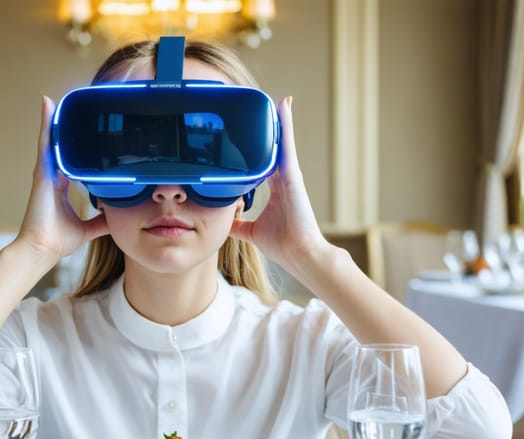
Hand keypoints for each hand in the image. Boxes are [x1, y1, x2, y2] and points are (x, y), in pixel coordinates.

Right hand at [16, 96, 108, 264]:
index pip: (68, 160)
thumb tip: (116, 219)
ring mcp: (44, 173)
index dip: (75, 147)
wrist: (41, 250)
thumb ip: (100, 222)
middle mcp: (51, 177)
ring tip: (58, 98)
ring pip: (50, 140)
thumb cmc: (57, 241)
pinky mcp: (40, 173)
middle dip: (65, 130)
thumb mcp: (87, 229)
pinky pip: (44, 143)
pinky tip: (48, 105)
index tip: (85, 134)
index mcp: (59, 187)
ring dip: (53, 119)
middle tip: (75, 108)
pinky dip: (46, 124)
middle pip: (59, 147)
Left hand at [229, 97, 327, 276]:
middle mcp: (283, 179)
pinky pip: (287, 146)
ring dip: (278, 121)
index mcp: (275, 190)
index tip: (248, 136)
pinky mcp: (294, 176)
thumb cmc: (282, 244)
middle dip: (268, 130)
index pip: (264, 163)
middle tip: (260, 108)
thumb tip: (223, 219)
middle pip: (273, 149)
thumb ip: (237, 223)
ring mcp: (290, 176)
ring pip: (281, 142)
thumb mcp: (251, 231)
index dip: (256, 149)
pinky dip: (285, 126)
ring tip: (274, 100)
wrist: (300, 255)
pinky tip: (283, 107)